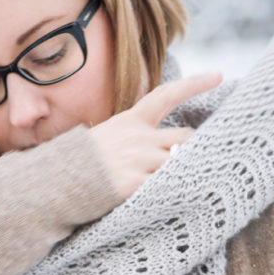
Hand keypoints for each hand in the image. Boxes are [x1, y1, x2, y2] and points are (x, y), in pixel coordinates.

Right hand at [91, 72, 222, 202]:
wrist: (54, 185)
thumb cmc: (79, 167)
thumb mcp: (106, 139)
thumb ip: (136, 139)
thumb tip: (169, 147)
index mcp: (130, 121)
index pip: (166, 95)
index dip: (194, 84)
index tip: (219, 75)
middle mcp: (138, 137)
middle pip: (186, 138)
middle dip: (194, 151)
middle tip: (203, 165)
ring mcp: (138, 159)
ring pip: (181, 163)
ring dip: (188, 174)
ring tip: (195, 187)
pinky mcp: (135, 183)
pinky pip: (168, 186)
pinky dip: (176, 192)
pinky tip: (179, 200)